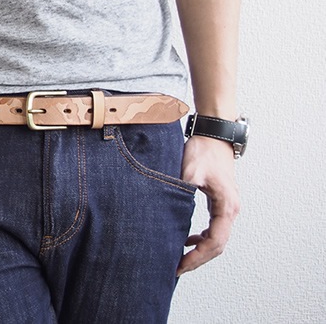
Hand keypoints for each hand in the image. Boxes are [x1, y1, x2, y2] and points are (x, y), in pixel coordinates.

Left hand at [176, 135, 240, 275]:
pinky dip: (202, 238)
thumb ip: (182, 191)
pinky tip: (187, 239)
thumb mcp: (190, 171)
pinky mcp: (221, 202)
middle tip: (177, 268)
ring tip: (180, 258)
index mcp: (226, 206)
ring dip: (200, 250)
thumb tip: (170, 209)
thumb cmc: (203, 150)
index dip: (197, 258)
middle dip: (198, 259)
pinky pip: (215, 228)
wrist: (214, 134)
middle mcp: (231, 209)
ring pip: (217, 238)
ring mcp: (228, 206)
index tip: (180, 266)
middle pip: (217, 246)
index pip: (215, 242)